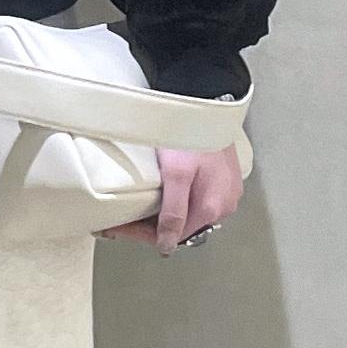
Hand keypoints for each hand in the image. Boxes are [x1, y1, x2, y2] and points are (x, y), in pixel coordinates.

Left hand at [97, 143, 243, 254]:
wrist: (209, 102)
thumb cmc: (191, 134)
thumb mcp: (176, 175)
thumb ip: (173, 213)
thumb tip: (167, 245)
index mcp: (212, 208)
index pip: (174, 237)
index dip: (143, 234)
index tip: (120, 228)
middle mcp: (224, 205)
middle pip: (182, 227)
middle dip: (151, 226)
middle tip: (123, 220)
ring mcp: (226, 192)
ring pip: (190, 213)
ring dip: (164, 213)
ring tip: (139, 208)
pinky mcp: (224, 179)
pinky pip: (199, 198)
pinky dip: (178, 200)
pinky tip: (163, 194)